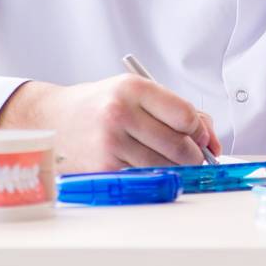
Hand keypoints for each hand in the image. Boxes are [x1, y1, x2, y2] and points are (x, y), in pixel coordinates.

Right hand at [0, 75, 219, 172]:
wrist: (54, 118)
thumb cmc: (101, 104)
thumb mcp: (136, 92)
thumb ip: (175, 110)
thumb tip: (211, 140)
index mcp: (134, 89)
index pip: (185, 115)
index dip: (200, 129)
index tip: (200, 135)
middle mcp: (120, 114)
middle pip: (179, 145)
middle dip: (194, 154)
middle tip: (193, 154)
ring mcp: (110, 142)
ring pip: (164, 165)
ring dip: (176, 167)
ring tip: (169, 158)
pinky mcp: (104, 167)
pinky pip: (144, 176)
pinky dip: (153, 174)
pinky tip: (147, 164)